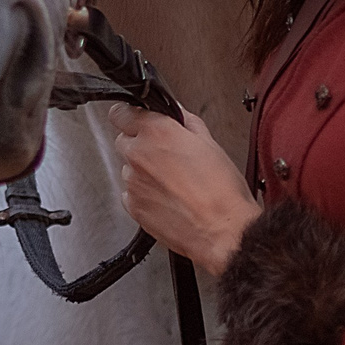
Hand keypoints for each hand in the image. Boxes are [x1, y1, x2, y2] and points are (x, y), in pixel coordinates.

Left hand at [109, 102, 260, 274]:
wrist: (223, 231)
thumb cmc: (222, 190)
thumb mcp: (211, 144)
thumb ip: (187, 123)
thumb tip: (179, 116)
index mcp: (157, 132)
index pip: (121, 113)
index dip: (130, 116)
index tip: (136, 120)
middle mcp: (139, 155)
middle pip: (123, 140)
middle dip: (140, 144)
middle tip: (165, 153)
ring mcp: (133, 183)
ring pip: (129, 169)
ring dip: (144, 171)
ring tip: (172, 181)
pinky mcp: (133, 207)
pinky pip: (131, 194)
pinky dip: (144, 194)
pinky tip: (168, 198)